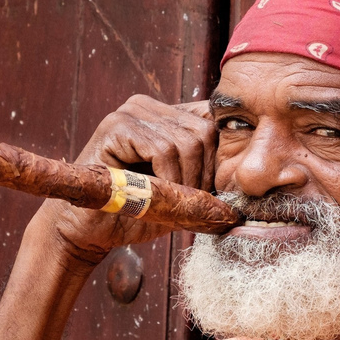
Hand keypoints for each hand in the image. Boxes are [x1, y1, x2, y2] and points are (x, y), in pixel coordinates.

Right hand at [31, 95, 216, 268]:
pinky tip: (156, 195)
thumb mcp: (181, 194)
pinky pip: (163, 149)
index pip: (212, 121)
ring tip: (173, 203)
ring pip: (187, 141)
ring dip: (188, 182)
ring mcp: (130, 112)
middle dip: (206, 174)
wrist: (88, 232)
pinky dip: (169, 178)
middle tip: (194, 203)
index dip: (221, 157)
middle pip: (205, 131)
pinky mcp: (115, 127)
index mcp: (165, 115)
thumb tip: (251, 179)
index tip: (217, 192)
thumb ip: (208, 179)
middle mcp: (148, 107)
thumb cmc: (133, 214)